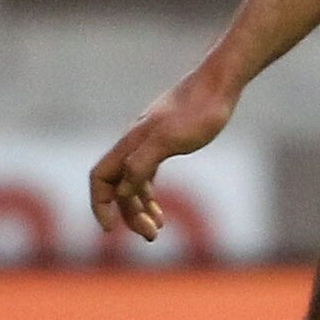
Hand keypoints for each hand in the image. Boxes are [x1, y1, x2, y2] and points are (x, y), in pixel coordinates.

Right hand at [91, 67, 238, 242]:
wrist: (220, 82)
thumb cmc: (199, 111)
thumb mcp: (170, 139)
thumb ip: (142, 164)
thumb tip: (120, 192)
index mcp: (130, 143)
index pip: (100, 178)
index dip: (99, 205)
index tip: (110, 230)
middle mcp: (134, 144)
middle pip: (118, 187)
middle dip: (129, 214)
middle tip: (151, 236)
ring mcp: (149, 143)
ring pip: (133, 183)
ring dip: (140, 209)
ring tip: (157, 229)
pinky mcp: (167, 142)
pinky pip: (147, 175)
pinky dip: (149, 195)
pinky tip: (160, 211)